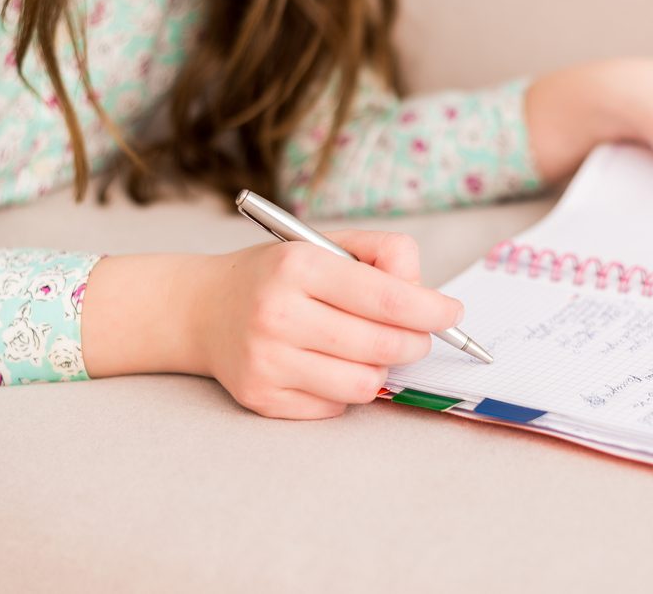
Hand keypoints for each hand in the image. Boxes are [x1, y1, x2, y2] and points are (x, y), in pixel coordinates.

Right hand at [82, 231, 461, 418]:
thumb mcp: (324, 244)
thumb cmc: (278, 275)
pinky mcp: (260, 398)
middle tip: (416, 336)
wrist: (201, 309)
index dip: (431, 310)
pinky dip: (345, 391)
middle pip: (383, 346)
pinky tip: (328, 367)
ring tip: (366, 349)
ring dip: (379, 369)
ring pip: (364, 384)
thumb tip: (428, 298)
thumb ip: (383, 255)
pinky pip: (335, 408)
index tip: (451, 313)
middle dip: (415, 343)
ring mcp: (266, 361)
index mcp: (299, 267)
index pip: (388, 297)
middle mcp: (278, 314)